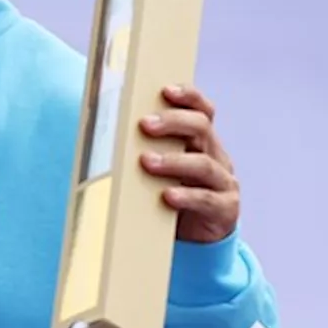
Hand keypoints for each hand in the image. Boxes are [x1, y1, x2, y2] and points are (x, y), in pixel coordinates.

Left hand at [138, 84, 239, 243]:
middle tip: (145, 124)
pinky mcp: (224, 210)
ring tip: (147, 161)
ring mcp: (223, 183)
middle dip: (173, 122)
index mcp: (202, 141)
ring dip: (174, 161)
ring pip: (204, 164)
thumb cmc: (170, 193)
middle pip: (202, 128)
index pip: (202, 110)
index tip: (165, 90)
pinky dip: (186, 196)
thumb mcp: (161, 168)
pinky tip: (167, 196)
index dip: (189, 96)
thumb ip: (146, 149)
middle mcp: (216, 156)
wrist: (196, 237)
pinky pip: (207, 199)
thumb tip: (103, 135)